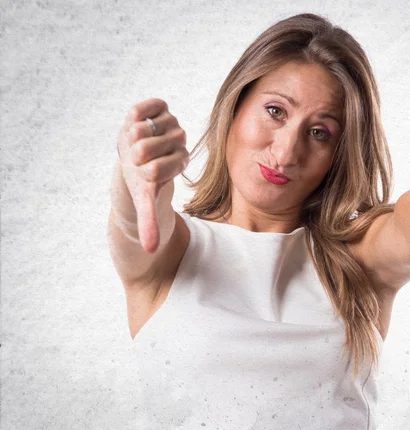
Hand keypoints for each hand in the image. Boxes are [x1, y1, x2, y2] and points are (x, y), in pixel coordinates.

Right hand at [116, 98, 188, 252]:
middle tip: (139, 157)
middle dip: (135, 156)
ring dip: (136, 137)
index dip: (143, 173)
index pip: (155, 170)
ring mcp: (172, 124)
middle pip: (147, 147)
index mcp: (179, 163)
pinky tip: (136, 120)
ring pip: (146, 128)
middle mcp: (179, 143)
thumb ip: (149, 223)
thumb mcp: (144, 201)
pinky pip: (151, 104)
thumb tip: (150, 250)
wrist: (137, 157)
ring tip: (140, 142)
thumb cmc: (141, 180)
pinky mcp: (161, 107)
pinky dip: (139, 112)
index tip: (145, 174)